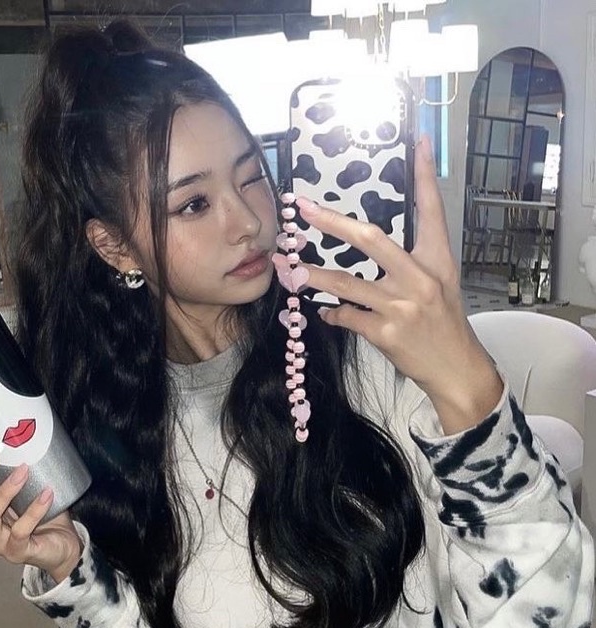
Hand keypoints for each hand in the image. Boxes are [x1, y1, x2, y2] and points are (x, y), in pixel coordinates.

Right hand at [0, 427, 82, 583]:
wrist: (62, 547)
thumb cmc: (41, 516)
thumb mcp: (26, 489)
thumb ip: (15, 469)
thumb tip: (17, 433)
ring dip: (4, 491)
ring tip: (23, 470)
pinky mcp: (17, 551)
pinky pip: (21, 530)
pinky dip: (33, 510)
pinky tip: (47, 494)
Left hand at [295, 135, 502, 433]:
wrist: (456, 367)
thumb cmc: (443, 322)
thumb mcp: (439, 283)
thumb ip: (412, 260)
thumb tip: (372, 240)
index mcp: (436, 260)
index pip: (431, 210)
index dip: (424, 176)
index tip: (420, 142)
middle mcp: (419, 278)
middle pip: (371, 239)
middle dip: (332, 223)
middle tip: (304, 209)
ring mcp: (401, 307)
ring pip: (347, 283)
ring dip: (313, 275)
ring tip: (289, 267)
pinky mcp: (386, 334)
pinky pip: (347, 316)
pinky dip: (332, 313)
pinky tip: (323, 311)